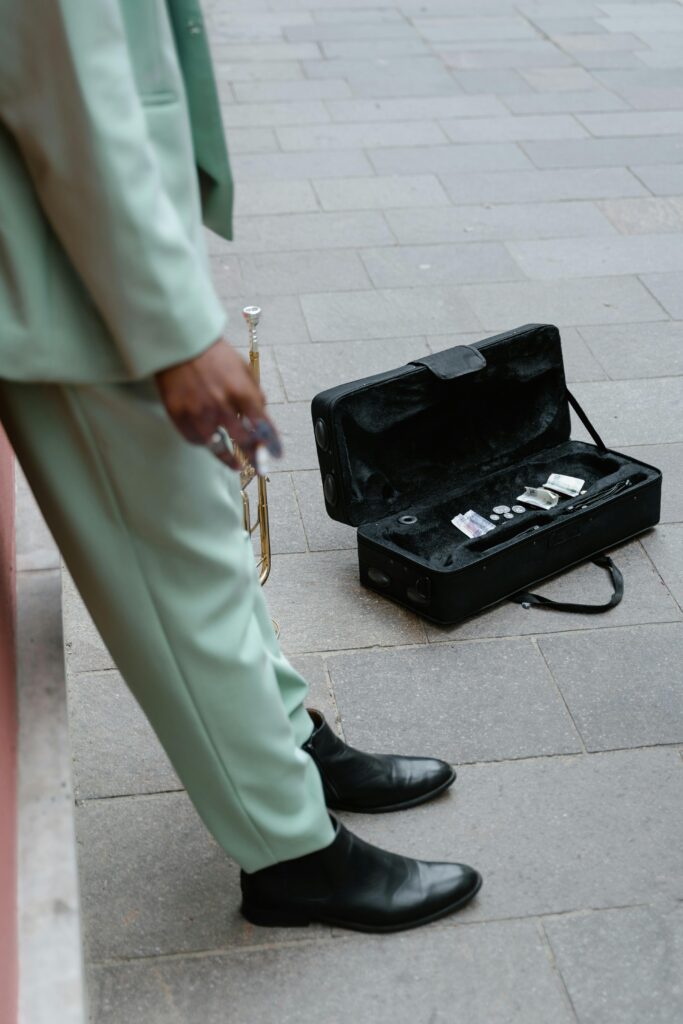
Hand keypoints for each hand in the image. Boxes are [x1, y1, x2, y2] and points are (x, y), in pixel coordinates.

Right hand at [155, 338, 281, 469]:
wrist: (180, 342)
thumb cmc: (214, 354)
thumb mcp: (242, 368)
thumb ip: (254, 392)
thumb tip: (262, 414)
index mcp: (241, 391)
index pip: (262, 425)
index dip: (271, 442)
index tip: (277, 455)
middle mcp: (221, 405)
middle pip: (243, 440)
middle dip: (253, 456)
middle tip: (258, 466)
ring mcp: (198, 412)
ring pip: (217, 446)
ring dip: (228, 458)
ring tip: (235, 466)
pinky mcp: (178, 414)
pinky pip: (194, 439)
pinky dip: (203, 444)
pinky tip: (209, 443)